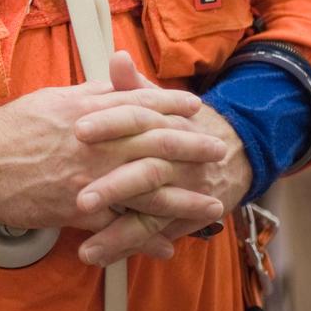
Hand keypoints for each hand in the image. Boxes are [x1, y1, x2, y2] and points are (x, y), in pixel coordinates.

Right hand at [0, 74, 226, 248]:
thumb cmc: (10, 128)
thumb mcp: (51, 100)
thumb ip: (87, 95)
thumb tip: (114, 86)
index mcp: (86, 111)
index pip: (137, 103)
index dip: (169, 103)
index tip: (194, 104)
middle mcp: (93, 142)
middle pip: (152, 143)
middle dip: (189, 147)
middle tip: (217, 150)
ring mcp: (87, 178)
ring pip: (145, 188)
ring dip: (181, 199)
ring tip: (210, 206)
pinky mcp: (75, 211)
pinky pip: (118, 226)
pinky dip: (144, 236)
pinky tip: (166, 244)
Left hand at [74, 53, 249, 265]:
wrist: (233, 151)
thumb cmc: (181, 123)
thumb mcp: (160, 100)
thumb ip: (133, 85)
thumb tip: (117, 57)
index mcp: (164, 121)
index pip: (137, 118)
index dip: (108, 122)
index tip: (77, 129)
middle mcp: (174, 157)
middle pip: (145, 170)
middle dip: (112, 185)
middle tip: (78, 196)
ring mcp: (178, 189)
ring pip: (149, 208)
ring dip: (117, 228)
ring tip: (84, 238)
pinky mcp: (177, 216)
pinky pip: (150, 233)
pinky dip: (123, 245)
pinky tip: (94, 254)